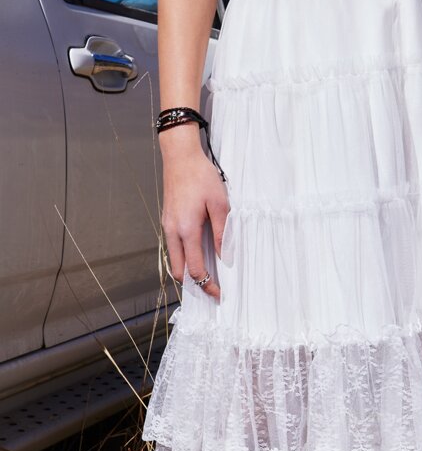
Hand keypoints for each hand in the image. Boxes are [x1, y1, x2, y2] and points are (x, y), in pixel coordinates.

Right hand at [160, 131, 228, 299]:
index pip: (194, 269)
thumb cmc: (201, 176)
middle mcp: (172, 232)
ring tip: (209, 273)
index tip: (220, 294)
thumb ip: (222, 232)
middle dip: (195, 284)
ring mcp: (167, 226)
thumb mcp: (219, 203)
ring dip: (188, 270)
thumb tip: (225, 257)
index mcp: (186, 230)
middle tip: (213, 288)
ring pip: (174, 260)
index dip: (208, 285)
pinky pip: (174, 247)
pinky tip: (199, 253)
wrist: (180, 157)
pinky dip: (184, 256)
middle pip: (178, 271)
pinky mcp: (167, 220)